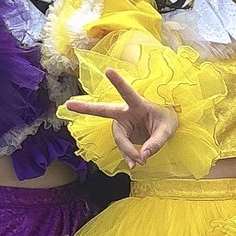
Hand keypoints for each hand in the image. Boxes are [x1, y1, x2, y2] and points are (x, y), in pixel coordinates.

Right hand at [63, 66, 178, 166]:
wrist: (167, 126)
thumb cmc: (167, 121)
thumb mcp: (167, 130)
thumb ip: (155, 143)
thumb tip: (142, 157)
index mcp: (139, 104)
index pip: (128, 93)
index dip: (118, 82)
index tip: (108, 70)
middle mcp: (127, 112)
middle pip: (104, 111)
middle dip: (86, 108)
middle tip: (68, 104)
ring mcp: (123, 124)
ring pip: (118, 138)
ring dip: (126, 150)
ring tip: (138, 162)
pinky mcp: (124, 134)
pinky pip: (123, 147)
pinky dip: (128, 156)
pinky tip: (134, 164)